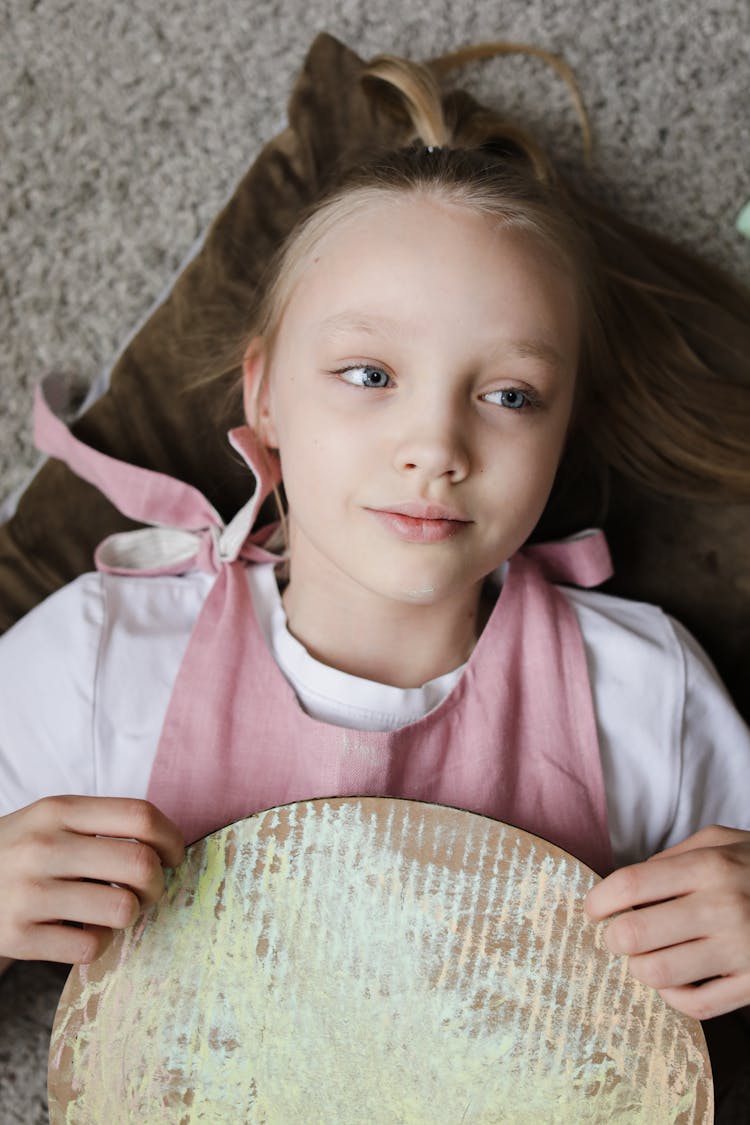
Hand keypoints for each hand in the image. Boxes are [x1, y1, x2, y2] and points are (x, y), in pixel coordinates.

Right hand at [0, 795, 183, 964]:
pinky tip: (83, 933)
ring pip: (122, 909)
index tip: (174, 856)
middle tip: (147, 891)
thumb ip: (103, 824)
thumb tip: (169, 847)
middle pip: (140, 863)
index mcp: (58, 810)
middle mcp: (43, 846)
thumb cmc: (22, 852)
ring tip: (112, 911)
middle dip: (157, 883)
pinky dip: (98, 944)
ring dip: (129, 915)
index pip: (140, 816)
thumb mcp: (52, 820)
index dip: (171, 838)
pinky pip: (91, 947)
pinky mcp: (18, 936)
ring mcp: (29, 892)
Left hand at [584, 825, 749, 1019]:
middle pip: (636, 933)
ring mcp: (740, 951)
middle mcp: (723, 908)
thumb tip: (626, 884)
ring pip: (659, 974)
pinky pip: (696, 1005)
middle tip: (614, 936)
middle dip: (612, 938)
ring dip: (637, 968)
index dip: (599, 900)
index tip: (591, 909)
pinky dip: (671, 997)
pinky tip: (670, 982)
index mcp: (709, 867)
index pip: (632, 885)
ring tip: (641, 958)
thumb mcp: (720, 842)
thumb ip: (672, 857)